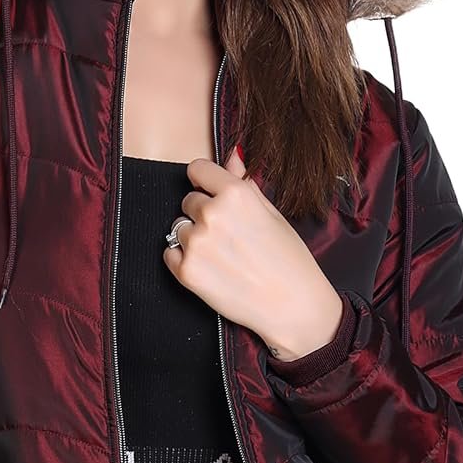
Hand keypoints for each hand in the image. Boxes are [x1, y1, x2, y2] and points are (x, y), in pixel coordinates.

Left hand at [163, 144, 343, 357]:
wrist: (293, 306)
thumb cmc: (289, 260)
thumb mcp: (271, 213)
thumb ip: (244, 183)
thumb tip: (231, 156)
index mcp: (236, 194)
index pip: (198, 170)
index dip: (205, 182)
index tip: (210, 193)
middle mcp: (212, 214)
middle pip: (189, 201)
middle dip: (204, 215)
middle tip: (229, 237)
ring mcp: (196, 243)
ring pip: (179, 229)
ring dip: (194, 239)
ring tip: (223, 256)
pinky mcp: (186, 272)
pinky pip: (169, 254)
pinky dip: (184, 260)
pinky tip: (211, 269)